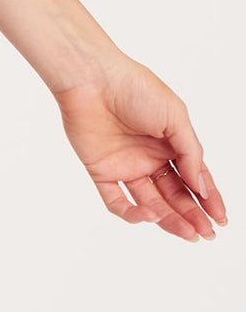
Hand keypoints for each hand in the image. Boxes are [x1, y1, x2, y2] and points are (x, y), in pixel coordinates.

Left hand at [54, 56, 227, 240]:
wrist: (91, 77)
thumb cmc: (134, 87)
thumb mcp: (175, 116)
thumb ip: (191, 153)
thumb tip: (201, 187)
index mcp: (168, 142)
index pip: (192, 177)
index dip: (207, 198)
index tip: (220, 219)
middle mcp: (147, 156)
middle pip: (173, 195)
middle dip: (191, 215)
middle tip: (206, 234)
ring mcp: (125, 165)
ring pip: (150, 203)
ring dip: (169, 220)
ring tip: (187, 232)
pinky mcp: (101, 171)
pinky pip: (116, 201)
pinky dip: (133, 214)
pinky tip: (150, 215)